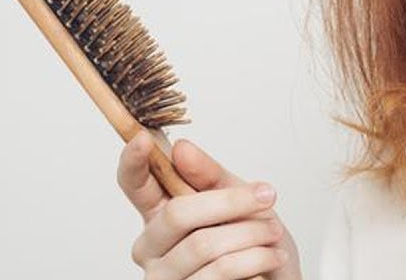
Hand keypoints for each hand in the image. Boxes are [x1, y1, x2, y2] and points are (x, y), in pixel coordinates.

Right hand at [116, 131, 303, 279]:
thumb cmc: (255, 241)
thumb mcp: (239, 200)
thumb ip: (210, 176)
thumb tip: (181, 149)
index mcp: (160, 214)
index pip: (134, 185)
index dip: (133, 162)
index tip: (142, 138)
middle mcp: (152, 247)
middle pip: (177, 214)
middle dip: (231, 201)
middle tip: (266, 197)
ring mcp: (164, 277)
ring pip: (202, 245)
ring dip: (251, 234)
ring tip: (273, 233)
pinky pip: (219, 271)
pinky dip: (255, 258)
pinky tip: (270, 257)